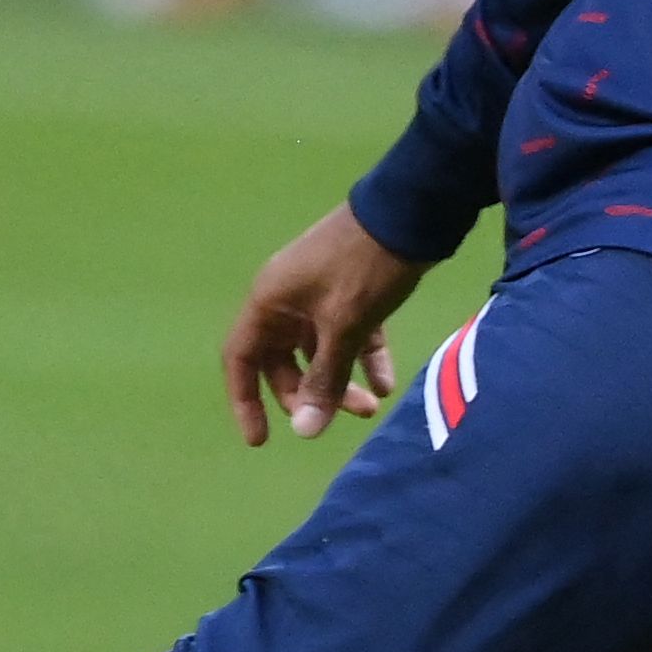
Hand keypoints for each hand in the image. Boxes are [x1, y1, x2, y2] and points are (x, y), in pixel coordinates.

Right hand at [221, 202, 423, 445]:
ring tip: (371, 408)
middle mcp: (286, 300)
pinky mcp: (350, 293)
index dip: (245, 400)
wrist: (411, 212)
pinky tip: (385, 385)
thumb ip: (323, 378)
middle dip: (308, 394)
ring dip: (340, 382)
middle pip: (281, 361)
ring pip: (318, 352)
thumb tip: (305, 431)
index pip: (241, 359)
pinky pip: (348, 337)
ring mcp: (318, 296)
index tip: (261, 439)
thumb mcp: (344, 327)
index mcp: (268, 302)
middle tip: (336, 417)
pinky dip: (363, 360)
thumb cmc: (365, 267)